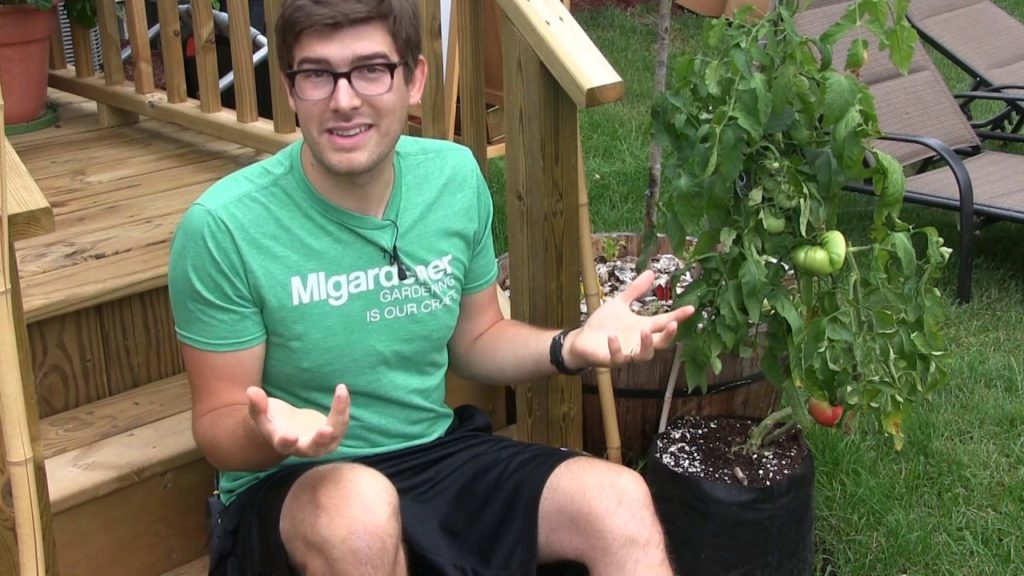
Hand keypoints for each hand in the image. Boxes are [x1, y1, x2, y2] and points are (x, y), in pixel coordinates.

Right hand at [246, 384, 349, 458]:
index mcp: (283, 443)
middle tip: (326, 430)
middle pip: (315, 447)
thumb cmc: (272, 419)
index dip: (287, 441)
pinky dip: (344, 407)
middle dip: (322, 439)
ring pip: (335, 433)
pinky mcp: (333, 434)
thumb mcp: (261, 411)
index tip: (290, 436)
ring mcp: (322, 444)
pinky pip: (342, 422)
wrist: (288, 428)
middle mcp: (304, 448)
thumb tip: (251, 391)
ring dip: (339, 412)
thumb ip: (257, 404)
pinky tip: (342, 391)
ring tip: (341, 391)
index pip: (284, 445)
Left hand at [566, 270, 693, 367]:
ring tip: (645, 330)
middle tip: (673, 324)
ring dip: (646, 345)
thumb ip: (635, 290)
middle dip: (669, 336)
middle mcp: (639, 342)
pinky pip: (619, 358)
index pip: (665, 322)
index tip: (691, 308)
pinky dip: (616, 348)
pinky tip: (612, 337)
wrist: (582, 340)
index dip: (678, 316)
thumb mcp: (620, 303)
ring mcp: (627, 353)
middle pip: (661, 343)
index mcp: (643, 328)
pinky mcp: (612, 360)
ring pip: (644, 355)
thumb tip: (651, 272)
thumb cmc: (603, 324)